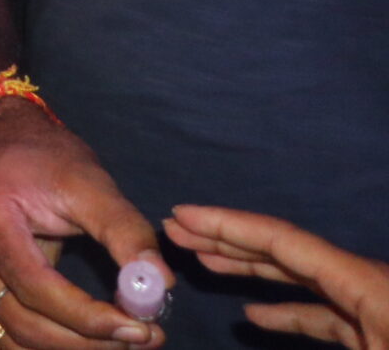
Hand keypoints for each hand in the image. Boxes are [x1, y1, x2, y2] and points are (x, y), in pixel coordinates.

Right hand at [0, 100, 166, 348]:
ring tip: (118, 341)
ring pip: (9, 337)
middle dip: (86, 341)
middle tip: (141, 339)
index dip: (87, 316)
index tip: (140, 328)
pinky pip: (0, 332)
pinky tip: (80, 340)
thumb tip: (161, 283)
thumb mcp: (89, 182)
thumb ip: (125, 230)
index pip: (35, 287)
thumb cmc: (43, 157)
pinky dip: (42, 345)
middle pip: (21, 320)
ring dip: (68, 348)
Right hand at [167, 205, 388, 346]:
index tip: (180, 214)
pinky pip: (322, 310)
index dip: (227, 224)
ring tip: (202, 260)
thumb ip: (313, 331)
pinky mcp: (373, 328)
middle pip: (285, 249)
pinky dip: (285, 308)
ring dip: (248, 267)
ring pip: (300, 277)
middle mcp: (362, 282)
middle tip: (175, 229)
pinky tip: (252, 314)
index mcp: (365, 282)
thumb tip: (248, 320)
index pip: (283, 240)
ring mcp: (368, 304)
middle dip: (227, 237)